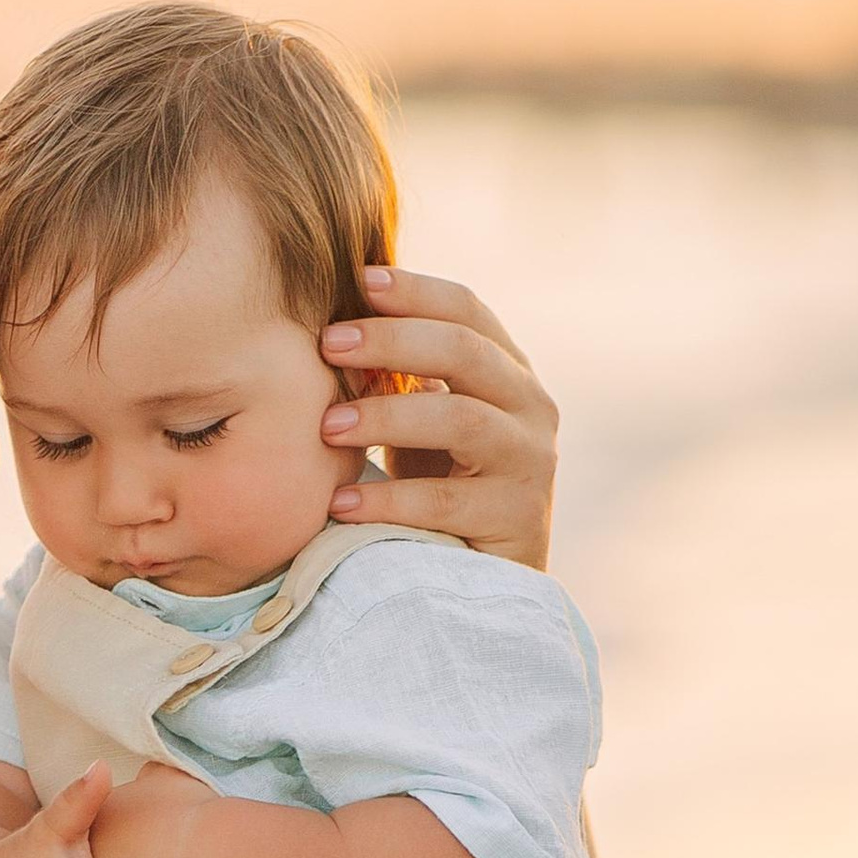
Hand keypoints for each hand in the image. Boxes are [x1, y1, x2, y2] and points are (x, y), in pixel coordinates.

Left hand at [318, 267, 559, 568]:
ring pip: (460, 420)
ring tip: (327, 427)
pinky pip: (445, 502)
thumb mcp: (427, 421)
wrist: (491, 578)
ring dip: (386, 416)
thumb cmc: (446, 486)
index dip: (416, 290)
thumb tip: (330, 316)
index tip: (359, 279)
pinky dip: (388, 499)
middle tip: (327, 344)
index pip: (469, 311)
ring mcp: (529, 464)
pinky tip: (339, 502)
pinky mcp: (515, 521)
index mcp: (509, 372)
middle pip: (465, 352)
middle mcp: (531, 408)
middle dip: (391, 341)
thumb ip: (403, 373)